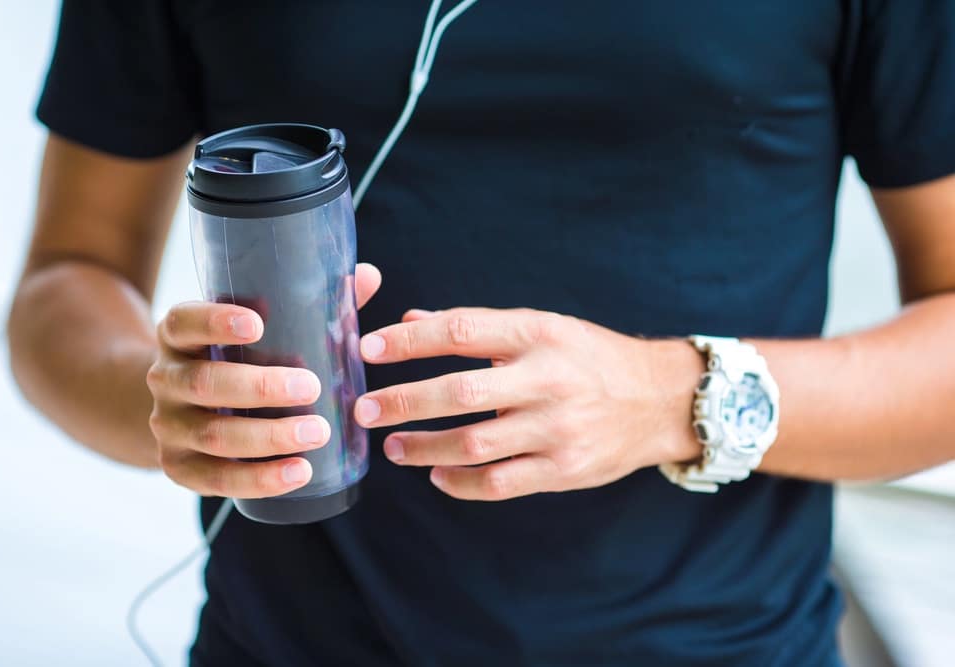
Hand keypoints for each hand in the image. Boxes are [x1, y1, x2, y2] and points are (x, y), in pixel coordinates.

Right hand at [146, 263, 380, 497]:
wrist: (180, 408)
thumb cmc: (236, 358)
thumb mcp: (254, 328)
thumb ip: (309, 303)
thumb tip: (367, 276)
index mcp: (178, 335)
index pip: (184, 322)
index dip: (215, 322)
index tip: (258, 324)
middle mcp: (165, 379)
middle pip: (205, 383)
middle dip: (259, 387)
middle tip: (312, 387)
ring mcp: (168, 426)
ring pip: (214, 435)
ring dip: (268, 437)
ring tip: (317, 433)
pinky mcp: (178, 467)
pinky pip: (216, 480)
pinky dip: (259, 479)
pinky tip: (298, 473)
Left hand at [355, 308, 700, 500]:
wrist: (659, 400)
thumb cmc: (590, 357)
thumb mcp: (542, 327)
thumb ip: (477, 328)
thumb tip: (410, 320)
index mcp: (538, 334)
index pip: (462, 332)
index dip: (410, 341)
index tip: (369, 349)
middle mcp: (547, 379)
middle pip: (460, 392)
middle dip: (403, 401)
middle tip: (363, 409)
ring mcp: (557, 429)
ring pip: (473, 444)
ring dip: (422, 447)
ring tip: (392, 447)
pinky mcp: (564, 470)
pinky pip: (498, 483)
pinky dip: (459, 483)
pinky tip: (436, 474)